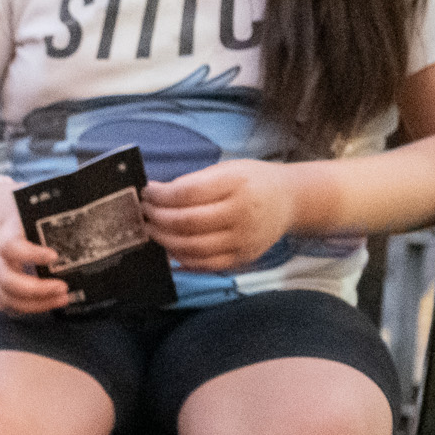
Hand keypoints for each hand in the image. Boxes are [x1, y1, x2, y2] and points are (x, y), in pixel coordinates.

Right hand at [0, 179, 70, 316]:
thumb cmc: (17, 208)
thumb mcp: (30, 201)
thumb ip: (54, 206)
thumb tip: (93, 209)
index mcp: (4, 233)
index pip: (10, 247)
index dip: (30, 254)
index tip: (55, 256)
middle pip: (6, 279)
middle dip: (35, 289)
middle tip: (64, 287)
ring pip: (5, 297)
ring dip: (34, 304)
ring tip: (63, 298)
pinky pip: (6, 305)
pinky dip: (27, 310)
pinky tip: (50, 304)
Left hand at [142, 159, 306, 271]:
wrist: (291, 200)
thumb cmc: (253, 181)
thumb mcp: (228, 169)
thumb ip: (194, 183)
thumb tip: (157, 196)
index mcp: (236, 184)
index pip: (188, 193)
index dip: (160, 195)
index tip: (146, 193)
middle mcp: (241, 213)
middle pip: (187, 222)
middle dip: (157, 218)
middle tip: (143, 213)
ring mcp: (243, 240)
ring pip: (192, 248)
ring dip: (164, 241)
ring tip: (152, 230)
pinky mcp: (242, 258)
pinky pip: (205, 265)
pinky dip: (181, 260)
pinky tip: (169, 250)